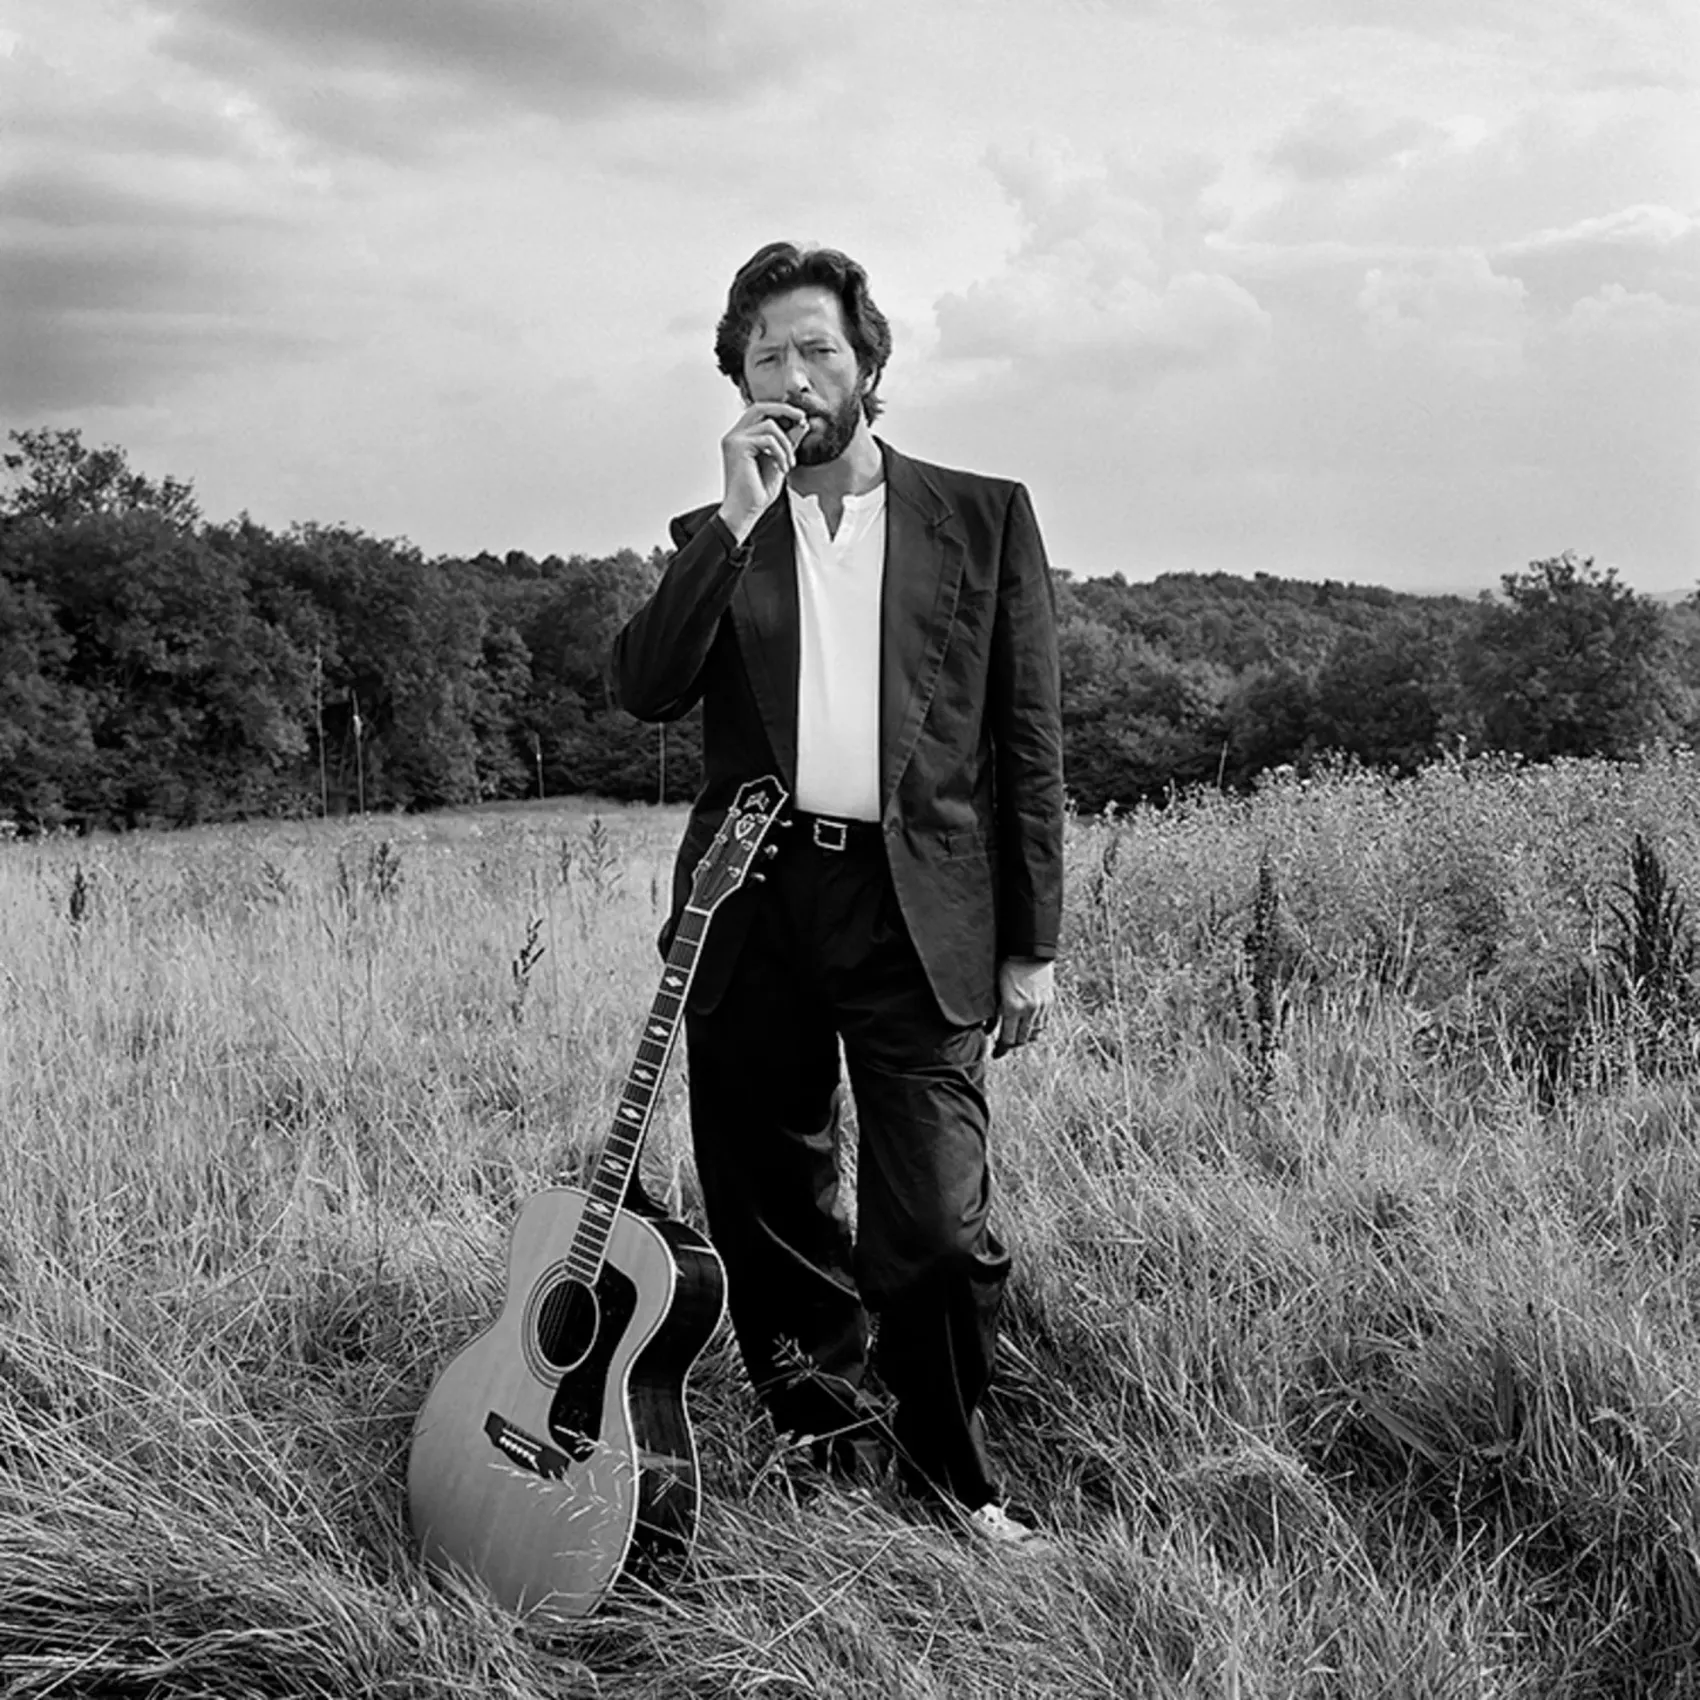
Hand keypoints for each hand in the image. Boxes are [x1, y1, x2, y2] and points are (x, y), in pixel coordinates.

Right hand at [717, 402, 807, 542]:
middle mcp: (735, 436)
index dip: (780, 411)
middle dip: (784, 410)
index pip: (760, 413)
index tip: (800, 418)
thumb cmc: (757, 492)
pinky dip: (781, 453)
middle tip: (802, 418)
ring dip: (786, 443)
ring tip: (789, 463)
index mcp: (742, 438)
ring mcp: (734, 439)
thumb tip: (801, 424)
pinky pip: (768, 439)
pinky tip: (783, 468)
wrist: (745, 512)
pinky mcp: (737, 446)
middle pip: (759, 407)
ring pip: (769, 424)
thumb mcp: (779, 462)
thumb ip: (787, 443)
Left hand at [990, 957, 1054, 1058]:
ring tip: (1016, 1035)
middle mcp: (1029, 1011)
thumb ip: (993, 1012)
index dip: (1001, 1049)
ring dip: (1025, 1037)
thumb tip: (988, 1029)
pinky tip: (1028, 1025)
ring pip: (1034, 1033)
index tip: (995, 1054)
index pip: (1008, 1039)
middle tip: (1004, 1044)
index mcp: (1012, 1008)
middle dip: (1012, 1044)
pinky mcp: (1049, 1002)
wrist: (1029, 951)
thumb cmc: (1007, 967)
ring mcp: (1041, 1007)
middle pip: (1022, 1039)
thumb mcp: (995, 990)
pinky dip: (1035, 1028)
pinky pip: (1043, 1023)